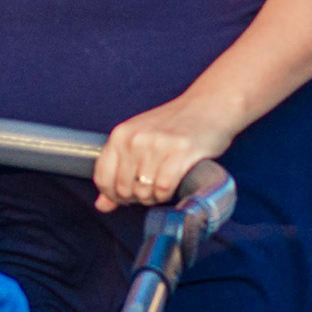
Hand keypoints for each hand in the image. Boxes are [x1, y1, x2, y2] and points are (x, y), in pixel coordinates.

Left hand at [95, 97, 237, 213]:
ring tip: (162, 187)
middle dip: (136, 198)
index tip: (126, 196)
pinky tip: (172, 185)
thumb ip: (118, 172)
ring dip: (153, 197)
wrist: (209, 105)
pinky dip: (166, 194)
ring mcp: (157, 144)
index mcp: (121, 134)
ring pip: (144, 191)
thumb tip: (102, 206)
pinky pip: (163, 188)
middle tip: (149, 190)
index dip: (112, 195)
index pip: (102, 178)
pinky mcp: (181, 151)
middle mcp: (136, 138)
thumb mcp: (139, 142)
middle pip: (123, 189)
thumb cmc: (174, 126)